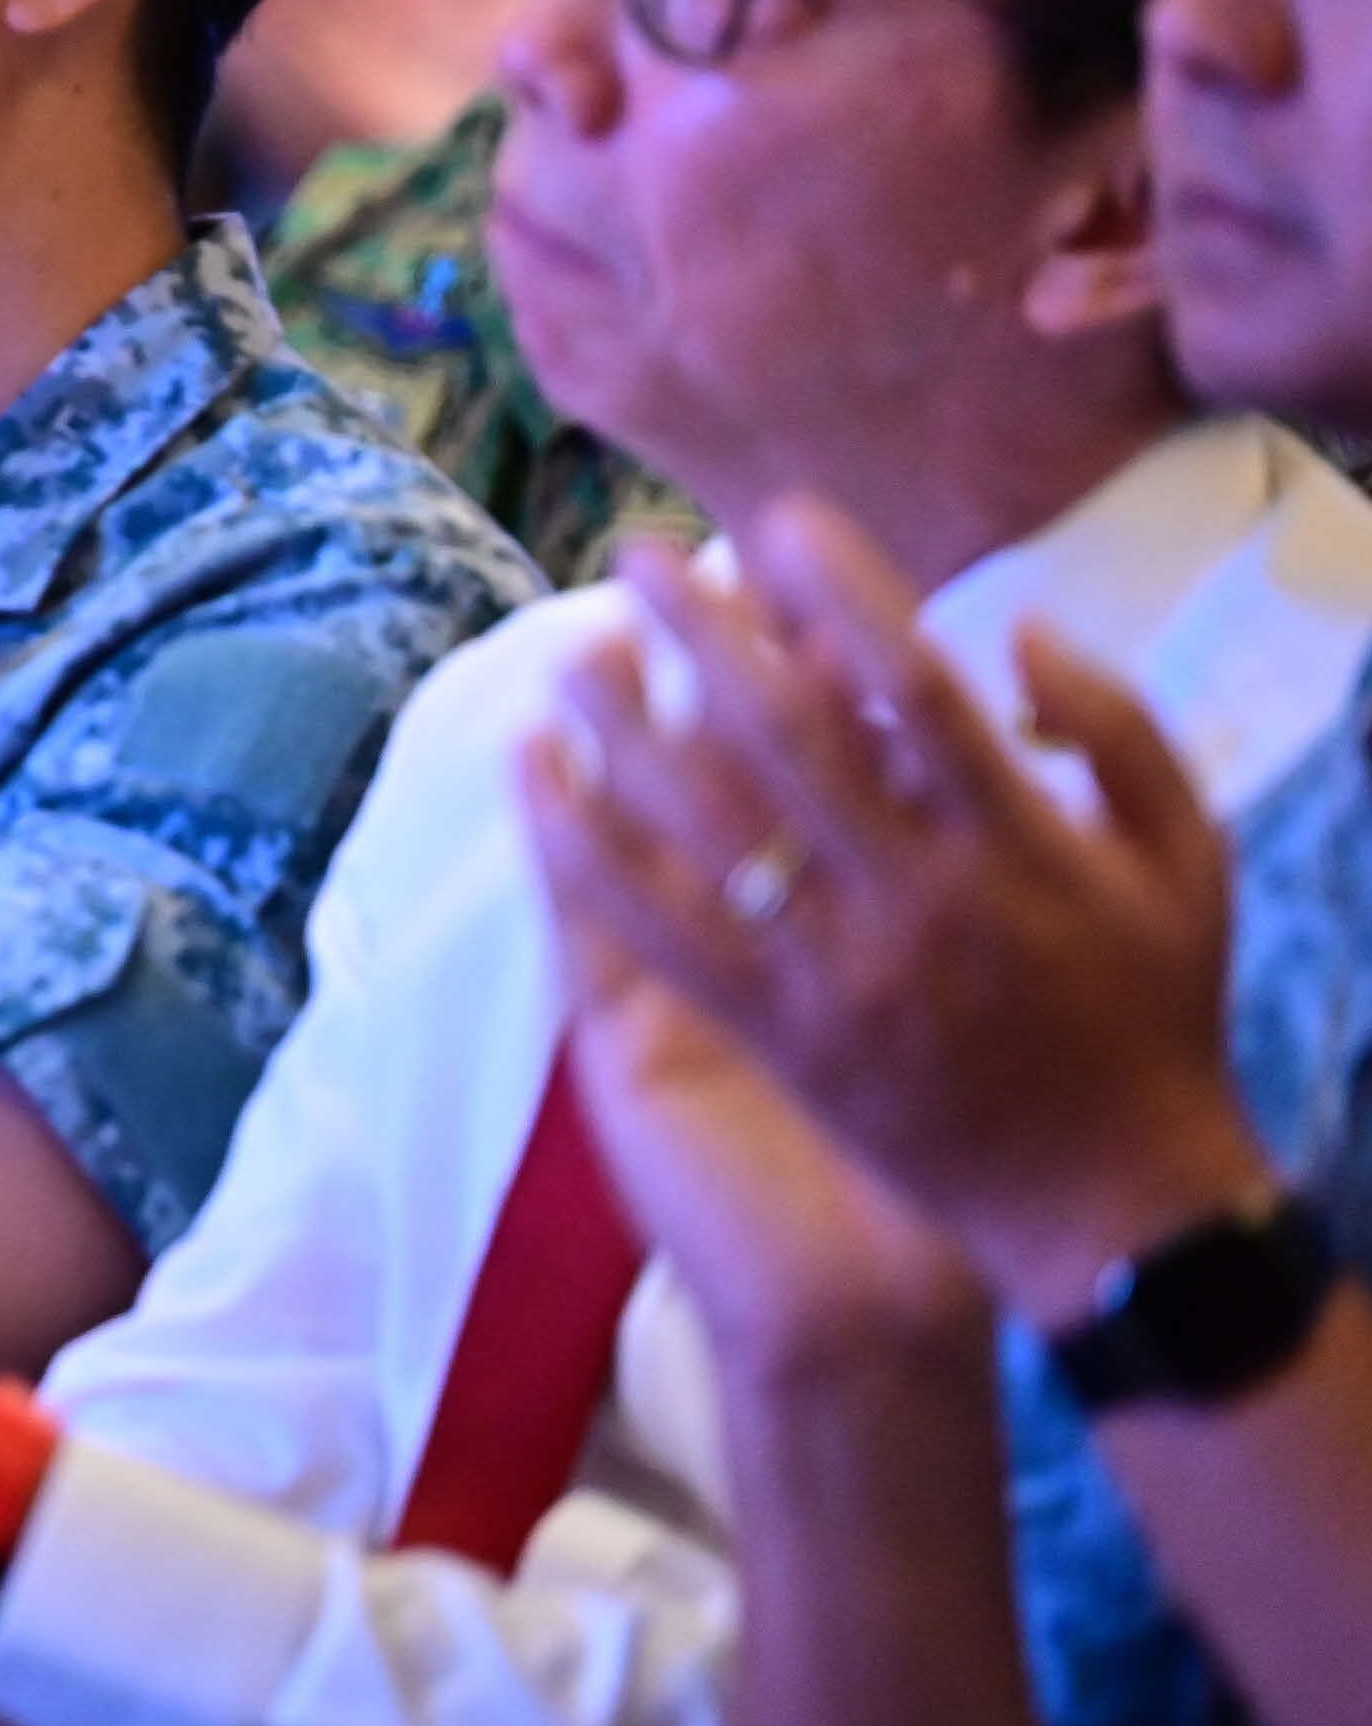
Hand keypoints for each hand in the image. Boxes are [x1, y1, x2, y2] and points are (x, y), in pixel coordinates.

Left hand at [516, 504, 1276, 1331]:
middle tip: (633, 552)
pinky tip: (538, 776)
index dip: (841, 594)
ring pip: (703, 823)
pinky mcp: (778, 1033)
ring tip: (569, 648)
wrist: (1113, 1204)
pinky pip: (660, 926)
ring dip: (624, 724)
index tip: (776, 521)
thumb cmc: (1155, 1011)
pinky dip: (587, 845)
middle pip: (786, 736)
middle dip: (703, 631)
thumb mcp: (1187, 860)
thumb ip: (1120, 732)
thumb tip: (1019, 632)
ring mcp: (838, 969)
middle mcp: (917, 896)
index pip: (916, 686)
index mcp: (1020, 841)